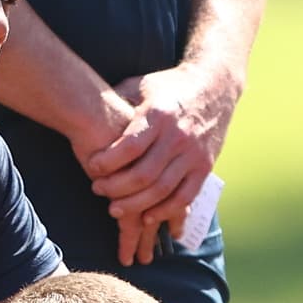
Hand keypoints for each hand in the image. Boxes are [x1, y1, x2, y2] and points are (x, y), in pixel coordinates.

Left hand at [81, 62, 240, 265]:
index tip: (92, 167)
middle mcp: (178, 136)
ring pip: (162, 190)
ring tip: (114, 209)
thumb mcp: (142, 85)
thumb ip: (119, 102)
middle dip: (116, 188)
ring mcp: (194, 154)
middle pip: (144, 174)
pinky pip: (185, 197)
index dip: (108, 162)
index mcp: (159, 115)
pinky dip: (165, 211)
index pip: (130, 147)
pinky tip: (147, 217)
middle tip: (97, 189)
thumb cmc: (169, 87)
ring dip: (136, 205)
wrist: (214, 86)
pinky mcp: (205, 167)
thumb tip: (87, 113)